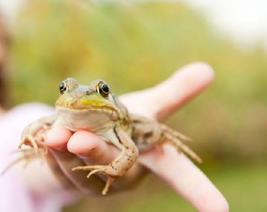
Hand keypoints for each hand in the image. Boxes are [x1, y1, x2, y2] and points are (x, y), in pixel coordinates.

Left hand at [44, 62, 228, 210]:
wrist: (86, 138)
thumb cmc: (124, 124)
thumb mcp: (149, 107)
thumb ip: (175, 93)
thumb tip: (208, 69)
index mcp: (150, 156)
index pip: (180, 174)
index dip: (200, 191)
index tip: (221, 211)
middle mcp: (123, 171)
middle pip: (115, 164)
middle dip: (98, 152)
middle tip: (80, 141)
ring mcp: (94, 177)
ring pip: (79, 165)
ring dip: (66, 150)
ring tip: (55, 135)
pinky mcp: (67, 174)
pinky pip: (57, 163)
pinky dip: (52, 149)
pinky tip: (46, 136)